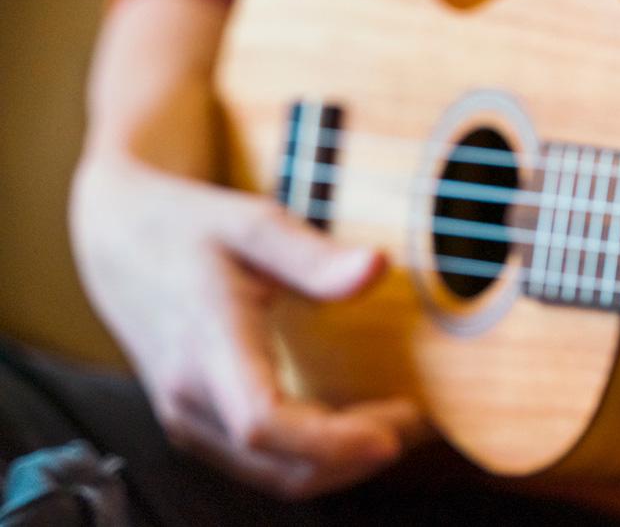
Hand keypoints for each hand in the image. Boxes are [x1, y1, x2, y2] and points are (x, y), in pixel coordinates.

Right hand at [70, 155, 423, 498]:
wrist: (119, 240)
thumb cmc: (189, 227)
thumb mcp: (252, 222)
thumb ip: (314, 255)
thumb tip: (378, 268)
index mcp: (205, 343)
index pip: (263, 422)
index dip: (331, 442)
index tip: (393, 434)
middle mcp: (189, 395)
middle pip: (278, 465)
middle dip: (356, 458)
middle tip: (422, 421)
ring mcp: (188, 418)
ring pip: (273, 476)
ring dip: (341, 465)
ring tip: (402, 424)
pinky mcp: (197, 425)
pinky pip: (261, 466)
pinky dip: (315, 459)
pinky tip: (358, 425)